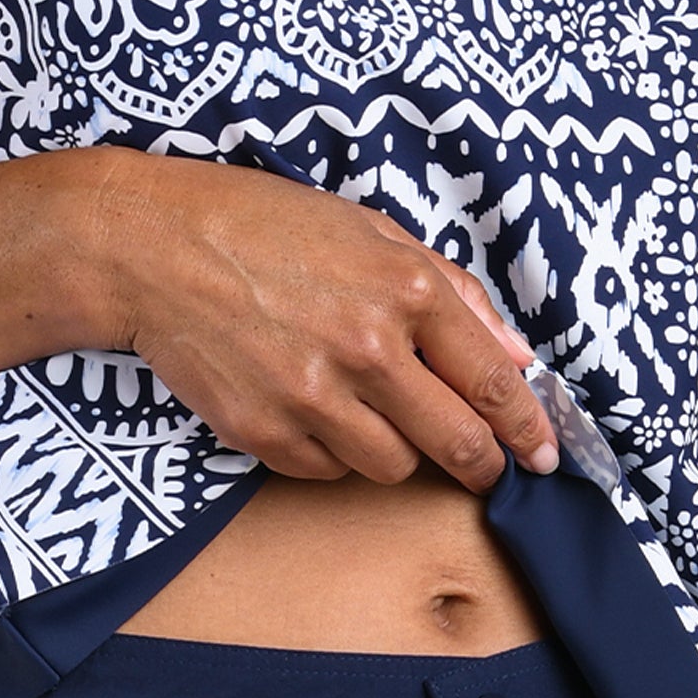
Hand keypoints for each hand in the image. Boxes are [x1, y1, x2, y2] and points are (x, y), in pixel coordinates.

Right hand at [89, 154, 558, 490]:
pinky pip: (327, 472)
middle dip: (483, 465)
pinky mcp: (265, 433)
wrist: (153, 247)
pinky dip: (332, 452)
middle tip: (486, 468)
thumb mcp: (369, 230)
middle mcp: (367, 350)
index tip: (544, 453)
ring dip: (398, 450)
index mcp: (404, 290)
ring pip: (394, 467)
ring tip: (369, 408)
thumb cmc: (261, 225)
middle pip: (457, 445)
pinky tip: (311, 406)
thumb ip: (452, 293)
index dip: (528, 429)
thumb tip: (516, 355)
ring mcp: (314, 398)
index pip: (493, 382)